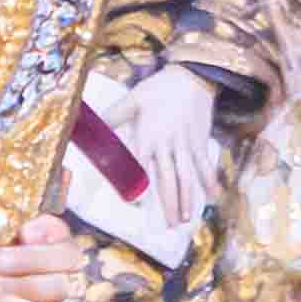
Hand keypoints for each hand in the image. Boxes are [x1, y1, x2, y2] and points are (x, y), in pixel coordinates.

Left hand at [78, 67, 233, 252]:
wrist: (191, 76)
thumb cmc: (158, 89)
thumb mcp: (132, 100)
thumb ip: (112, 116)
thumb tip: (88, 125)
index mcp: (148, 136)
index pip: (141, 165)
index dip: (139, 184)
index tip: (138, 204)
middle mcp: (167, 144)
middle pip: (168, 179)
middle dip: (169, 203)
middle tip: (169, 225)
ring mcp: (186, 144)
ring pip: (187, 176)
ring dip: (188, 198)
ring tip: (187, 218)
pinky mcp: (200, 142)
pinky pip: (205, 164)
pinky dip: (209, 180)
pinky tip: (212, 196)